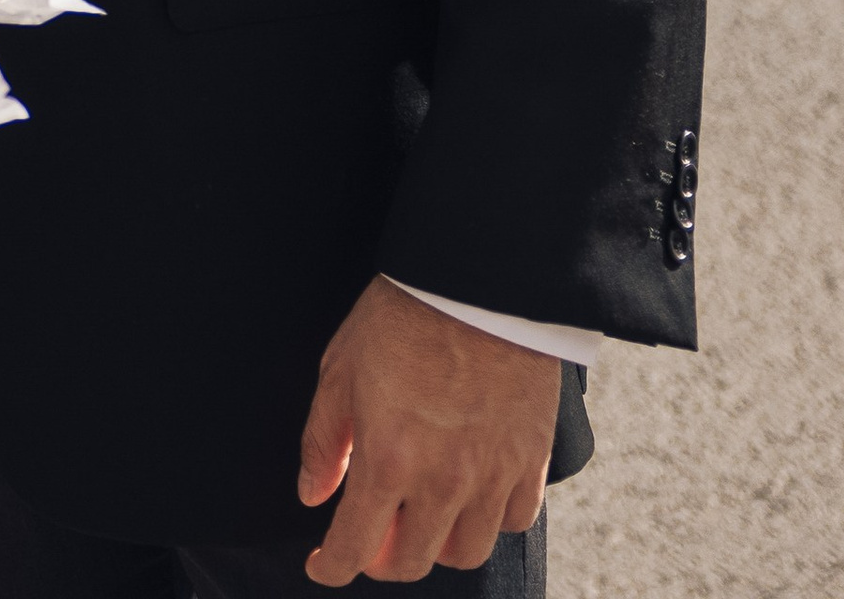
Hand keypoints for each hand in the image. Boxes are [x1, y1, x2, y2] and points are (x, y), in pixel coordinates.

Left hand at [297, 279, 557, 583]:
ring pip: (465, 552)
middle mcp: (442, 481)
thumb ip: (325, 440)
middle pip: (412, 562)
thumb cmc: (403, 314)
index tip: (322, 563)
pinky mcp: (531, 460)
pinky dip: (488, 519)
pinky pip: (512, 521)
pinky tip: (471, 494)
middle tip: (372, 534)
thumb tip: (312, 493)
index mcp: (388, 459)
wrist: (476, 278)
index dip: (332, 566)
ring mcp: (492, 475)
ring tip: (421, 514)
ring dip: (436, 545)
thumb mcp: (341, 368)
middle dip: (382, 559)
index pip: (355, 547)